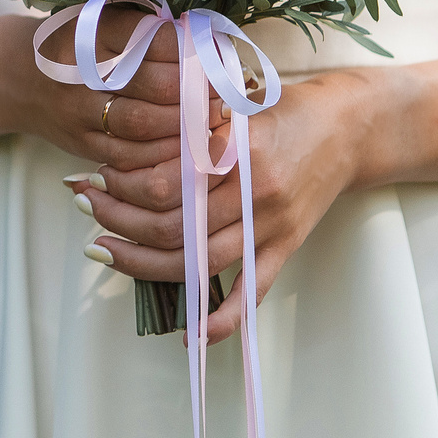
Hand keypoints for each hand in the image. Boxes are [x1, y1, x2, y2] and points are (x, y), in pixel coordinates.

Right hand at [0, 7, 224, 169]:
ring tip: (216, 121)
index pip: (151, 40)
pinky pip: (130, 158)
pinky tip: (189, 149)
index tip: (222, 52)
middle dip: (198, 91)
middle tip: (229, 92)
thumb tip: (208, 42)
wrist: (11, 78)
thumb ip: (146, 29)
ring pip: (144, 127)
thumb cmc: (71, 43)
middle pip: (153, 85)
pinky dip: (164, 156)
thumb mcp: (100, 20)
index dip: (192, 48)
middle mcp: (82, 75)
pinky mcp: (83, 146)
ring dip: (187, 126)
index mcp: (90, 33)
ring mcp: (79, 115)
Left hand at [70, 70, 380, 339]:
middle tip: (85, 206)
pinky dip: (221, 321)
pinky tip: (190, 336)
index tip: (96, 176)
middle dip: (117, 220)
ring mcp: (270, 226)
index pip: (166, 181)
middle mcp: (254, 192)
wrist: (352, 129)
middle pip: (173, 226)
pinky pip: (251, 293)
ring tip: (103, 250)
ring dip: (142, 263)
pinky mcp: (286, 249)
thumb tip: (126, 137)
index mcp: (238, 149)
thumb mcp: (236, 101)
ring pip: (198, 262)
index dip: (122, 184)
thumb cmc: (286, 109)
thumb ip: (191, 121)